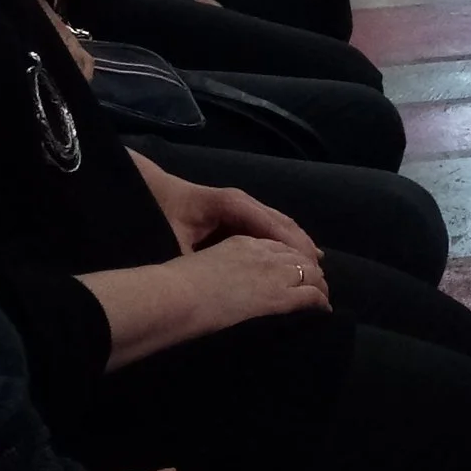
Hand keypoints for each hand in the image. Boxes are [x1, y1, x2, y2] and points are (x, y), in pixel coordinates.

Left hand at [134, 157, 322, 264]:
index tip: (311, 271)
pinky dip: (286, 238)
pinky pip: (270, 224)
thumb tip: (225, 279)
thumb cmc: (161, 215)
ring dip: (298, 242)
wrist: (148, 190)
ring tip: (316, 266)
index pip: (273, 226)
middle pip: (283, 223)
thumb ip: (201, 258)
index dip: (293, 248)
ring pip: (279, 222)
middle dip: (303, 247)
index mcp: (233, 205)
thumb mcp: (175, 241)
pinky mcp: (238, 210)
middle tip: (321, 276)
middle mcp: (244, 201)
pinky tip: (296, 253)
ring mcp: (242, 204)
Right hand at [176, 233, 331, 329]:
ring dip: (318, 285)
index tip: (295, 268)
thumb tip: (217, 285)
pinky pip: (310, 295)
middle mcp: (262, 253)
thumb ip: (216, 270)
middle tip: (315, 284)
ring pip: (309, 273)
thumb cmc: (178, 287)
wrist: (178, 296)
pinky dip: (320, 301)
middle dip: (309, 269)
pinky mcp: (277, 296)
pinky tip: (323, 310)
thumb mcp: (200, 266)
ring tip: (322, 298)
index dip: (290, 258)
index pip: (277, 246)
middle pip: (297, 257)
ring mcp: (272, 273)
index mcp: (242, 243)